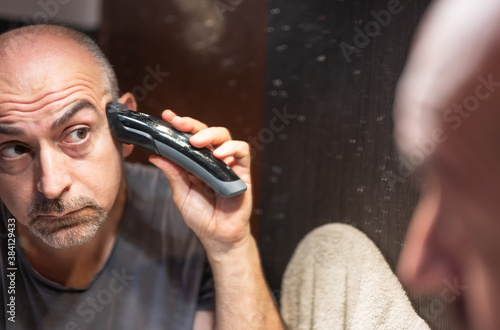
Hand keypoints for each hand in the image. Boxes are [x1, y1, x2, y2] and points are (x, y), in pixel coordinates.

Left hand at [149, 110, 252, 253]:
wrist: (218, 236)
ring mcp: (228, 164)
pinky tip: (219, 155)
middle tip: (179, 123)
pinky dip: (231, 149)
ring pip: (224, 137)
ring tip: (196, 142)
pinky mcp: (242, 172)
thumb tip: (155, 155)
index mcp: (195, 162)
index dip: (179, 126)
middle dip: (192, 124)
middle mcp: (212, 160)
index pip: (188, 138)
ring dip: (210, 134)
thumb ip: (173, 174)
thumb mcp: (181, 194)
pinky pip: (242, 152)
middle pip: (205, 133)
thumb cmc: (201, 217)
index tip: (167, 116)